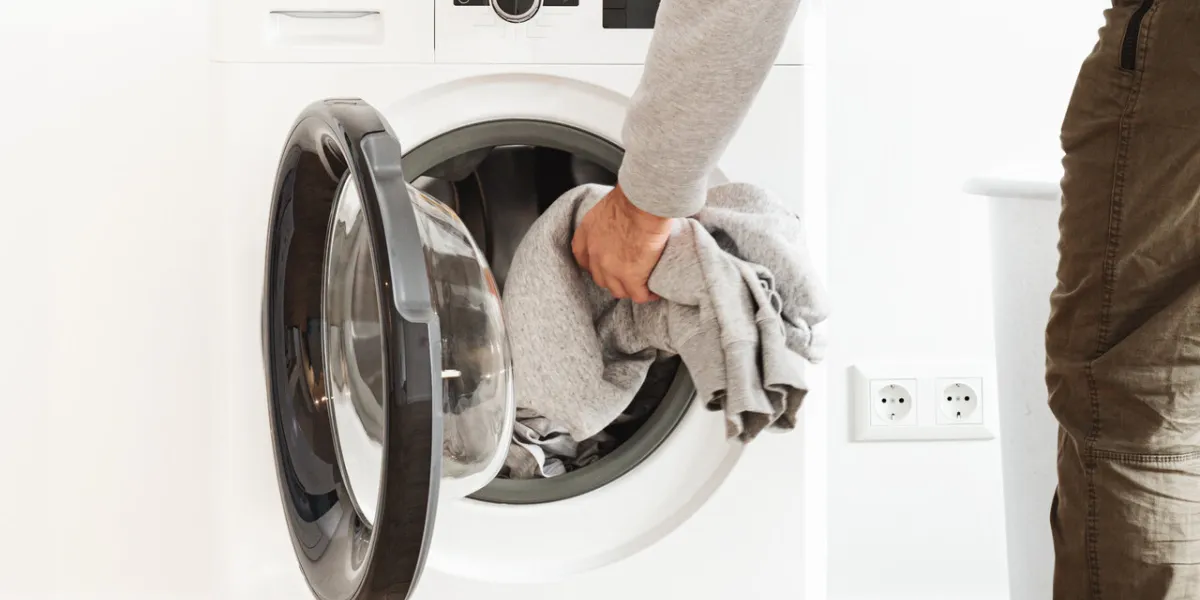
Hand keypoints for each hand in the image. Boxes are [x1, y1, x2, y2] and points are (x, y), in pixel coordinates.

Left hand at [571, 185, 671, 302]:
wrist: (644, 202)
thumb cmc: (631, 197)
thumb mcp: (607, 207)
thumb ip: (607, 222)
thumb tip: (620, 226)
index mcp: (586, 236)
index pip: (583, 260)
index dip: (596, 265)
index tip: (607, 265)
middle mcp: (594, 255)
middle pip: (601, 279)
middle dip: (613, 279)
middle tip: (628, 275)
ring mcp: (611, 269)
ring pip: (618, 290)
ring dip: (630, 289)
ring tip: (642, 285)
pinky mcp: (632, 276)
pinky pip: (638, 295)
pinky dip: (647, 294)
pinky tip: (653, 291)